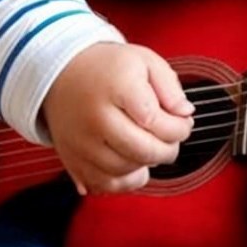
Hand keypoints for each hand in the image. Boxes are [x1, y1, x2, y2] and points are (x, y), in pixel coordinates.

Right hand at [42, 42, 193, 195]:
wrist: (61, 73)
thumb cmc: (107, 68)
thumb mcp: (145, 61)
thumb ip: (170, 87)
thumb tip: (185, 113)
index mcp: (116, 88)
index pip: (155, 121)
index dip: (178, 127)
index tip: (183, 123)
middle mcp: (96, 118)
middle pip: (143, 150)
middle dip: (168, 150)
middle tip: (171, 140)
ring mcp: (82, 142)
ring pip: (125, 171)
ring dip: (147, 165)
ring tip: (150, 147)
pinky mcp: (72, 159)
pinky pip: (104, 184)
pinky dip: (125, 181)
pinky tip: (132, 164)